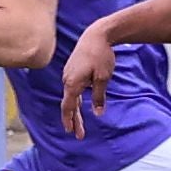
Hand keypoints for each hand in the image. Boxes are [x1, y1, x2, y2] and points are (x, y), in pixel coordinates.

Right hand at [60, 24, 119, 138]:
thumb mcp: (103, 78)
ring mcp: (69, 75)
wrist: (96, 35)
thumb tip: (98, 113)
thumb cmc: (101, 56)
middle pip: (69, 104)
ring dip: (75, 111)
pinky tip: (81, 105)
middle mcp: (67, 80)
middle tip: (79, 135)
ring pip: (71, 97)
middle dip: (74, 120)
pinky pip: (73, 89)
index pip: (68, 106)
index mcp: (72, 83)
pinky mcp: (73, 70)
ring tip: (80, 124)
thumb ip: (99, 96)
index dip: (69, 120)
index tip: (71, 132)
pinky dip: (76, 99)